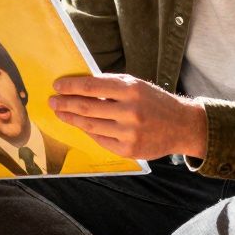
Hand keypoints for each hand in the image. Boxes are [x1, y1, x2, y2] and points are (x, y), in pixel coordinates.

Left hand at [49, 73, 206, 159]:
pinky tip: (79, 125)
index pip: (92, 86)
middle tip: (52, 101)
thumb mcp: (136, 85)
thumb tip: (79, 85)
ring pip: (90, 125)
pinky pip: (100, 139)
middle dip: (65, 104)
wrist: (182, 126)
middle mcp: (130, 111)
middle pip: (87, 107)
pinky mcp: (128, 150)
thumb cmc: (154, 102)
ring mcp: (129, 132)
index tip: (57, 86)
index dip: (71, 86)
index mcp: (131, 89)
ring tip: (60, 113)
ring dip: (71, 119)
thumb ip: (110, 85)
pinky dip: (87, 131)